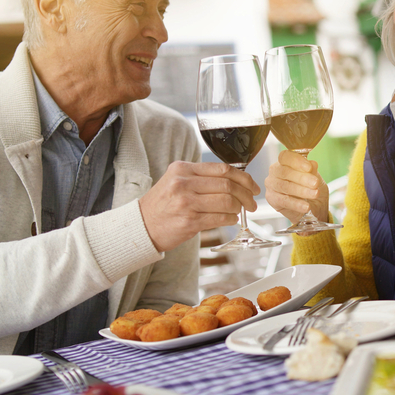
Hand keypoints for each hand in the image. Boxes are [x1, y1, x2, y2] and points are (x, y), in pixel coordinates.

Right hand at [139, 161, 259, 252]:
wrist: (141, 226)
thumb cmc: (162, 205)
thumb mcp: (175, 181)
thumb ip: (200, 177)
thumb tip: (234, 181)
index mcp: (182, 169)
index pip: (222, 169)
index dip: (243, 178)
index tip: (252, 186)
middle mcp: (184, 183)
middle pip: (227, 184)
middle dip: (246, 194)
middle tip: (252, 202)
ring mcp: (186, 202)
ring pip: (226, 201)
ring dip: (239, 208)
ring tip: (240, 212)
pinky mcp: (189, 221)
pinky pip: (220, 218)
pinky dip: (231, 219)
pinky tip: (231, 219)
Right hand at [265, 149, 329, 223]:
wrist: (314, 208)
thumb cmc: (312, 189)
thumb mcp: (316, 178)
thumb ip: (313, 171)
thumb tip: (312, 164)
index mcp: (285, 162)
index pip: (285, 156)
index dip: (296, 161)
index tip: (309, 167)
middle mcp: (275, 171)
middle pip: (284, 172)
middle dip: (301, 178)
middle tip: (315, 183)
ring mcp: (271, 185)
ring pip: (284, 186)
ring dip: (301, 191)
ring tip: (314, 194)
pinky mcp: (271, 199)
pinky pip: (283, 201)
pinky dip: (296, 204)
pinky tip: (306, 206)